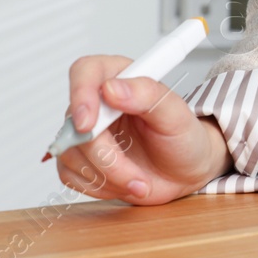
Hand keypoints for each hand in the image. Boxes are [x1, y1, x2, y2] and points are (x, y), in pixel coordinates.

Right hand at [55, 54, 233, 204]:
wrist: (185, 172)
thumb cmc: (183, 138)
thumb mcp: (176, 114)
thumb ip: (147, 94)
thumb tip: (113, 88)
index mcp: (121, 77)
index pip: (85, 72)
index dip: (81, 95)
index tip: (89, 125)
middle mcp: (99, 103)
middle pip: (76, 124)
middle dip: (106, 156)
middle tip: (135, 173)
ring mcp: (87, 132)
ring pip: (71, 154)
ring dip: (108, 176)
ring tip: (140, 180)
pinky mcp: (82, 159)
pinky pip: (71, 176)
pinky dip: (100, 186)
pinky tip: (125, 182)